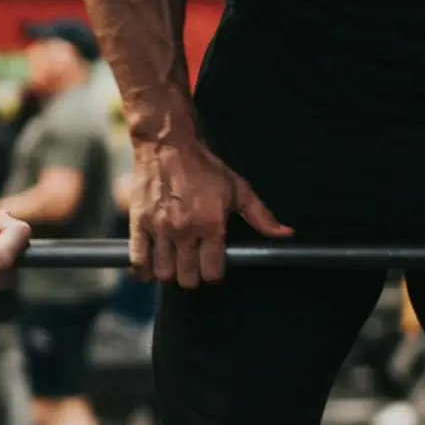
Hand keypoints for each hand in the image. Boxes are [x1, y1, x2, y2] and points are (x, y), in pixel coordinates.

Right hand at [131, 136, 290, 288]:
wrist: (167, 146)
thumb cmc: (205, 168)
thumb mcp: (238, 189)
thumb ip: (261, 216)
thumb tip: (286, 234)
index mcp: (211, 224)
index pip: (212, 271)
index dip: (215, 273)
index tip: (213, 266)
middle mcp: (184, 230)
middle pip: (188, 278)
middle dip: (193, 277)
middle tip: (194, 265)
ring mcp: (159, 228)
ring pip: (164, 273)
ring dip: (171, 273)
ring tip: (176, 263)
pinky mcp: (139, 223)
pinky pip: (138, 261)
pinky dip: (145, 271)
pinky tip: (153, 268)